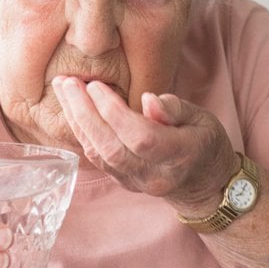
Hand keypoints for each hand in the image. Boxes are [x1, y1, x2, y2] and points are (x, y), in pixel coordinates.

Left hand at [51, 76, 237, 212]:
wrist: (204, 184)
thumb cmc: (204, 142)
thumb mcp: (202, 118)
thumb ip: (175, 108)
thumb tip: (148, 100)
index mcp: (181, 155)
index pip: (141, 137)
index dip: (115, 113)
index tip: (97, 85)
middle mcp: (155, 175)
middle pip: (112, 147)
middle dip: (85, 113)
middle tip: (68, 82)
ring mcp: (137, 183)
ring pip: (99, 154)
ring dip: (77, 120)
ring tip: (64, 89)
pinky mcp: (123, 182)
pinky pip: (97, 158)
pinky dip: (82, 131)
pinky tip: (73, 108)